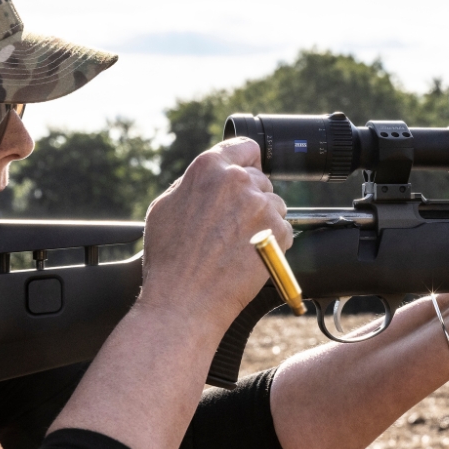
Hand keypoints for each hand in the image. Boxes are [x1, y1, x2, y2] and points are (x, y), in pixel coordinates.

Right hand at [137, 137, 291, 325]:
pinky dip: (273, 243)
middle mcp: (238, 181)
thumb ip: (193, 183)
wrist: (185, 301)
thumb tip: (211, 176)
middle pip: (260, 180)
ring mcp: (261, 206)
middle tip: (231, 227)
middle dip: (251, 199)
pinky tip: (248, 257)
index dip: (247, 162)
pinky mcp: (278, 232)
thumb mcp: (165, 206)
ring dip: (263, 221)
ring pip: (274, 205)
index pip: (246, 147)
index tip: (248, 173)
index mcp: (209, 167)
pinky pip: (284, 230)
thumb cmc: (170, 259)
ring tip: (236, 246)